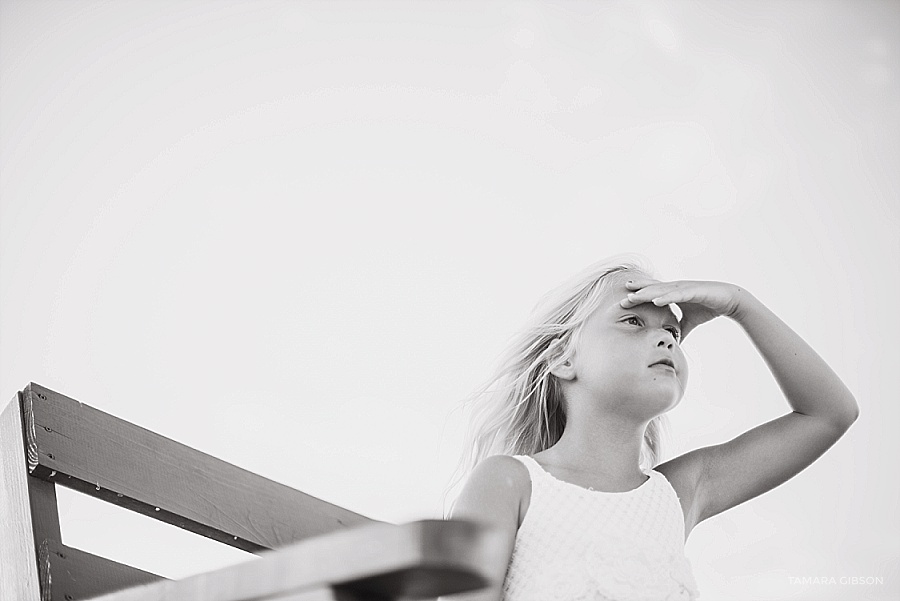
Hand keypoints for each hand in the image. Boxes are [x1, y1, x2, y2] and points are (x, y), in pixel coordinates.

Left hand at [619, 277, 745, 339]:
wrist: (730, 301)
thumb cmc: (709, 307)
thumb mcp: (690, 321)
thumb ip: (680, 329)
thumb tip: (673, 343)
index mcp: (673, 293)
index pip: (652, 294)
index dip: (638, 296)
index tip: (623, 302)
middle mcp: (676, 288)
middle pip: (652, 290)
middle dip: (636, 293)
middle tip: (621, 299)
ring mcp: (684, 288)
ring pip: (661, 290)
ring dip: (646, 293)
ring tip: (632, 297)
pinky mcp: (694, 290)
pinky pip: (677, 294)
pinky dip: (666, 296)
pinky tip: (655, 300)